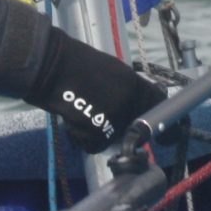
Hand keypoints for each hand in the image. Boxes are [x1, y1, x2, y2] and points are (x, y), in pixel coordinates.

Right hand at [31, 33, 167, 153]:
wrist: (52, 67)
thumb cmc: (78, 65)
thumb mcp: (113, 71)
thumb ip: (128, 90)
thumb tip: (137, 107)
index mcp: (134, 84)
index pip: (158, 103)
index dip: (157, 116)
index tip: (157, 127)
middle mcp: (129, 102)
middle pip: (136, 127)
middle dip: (124, 128)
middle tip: (105, 120)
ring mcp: (114, 118)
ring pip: (114, 138)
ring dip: (100, 134)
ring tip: (83, 115)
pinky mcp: (97, 131)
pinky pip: (95, 145)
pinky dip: (84, 139)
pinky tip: (74, 122)